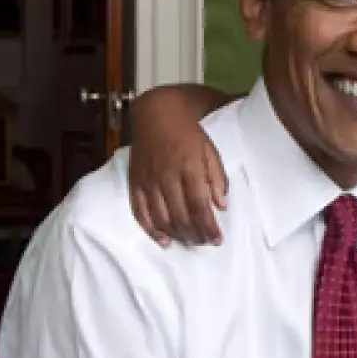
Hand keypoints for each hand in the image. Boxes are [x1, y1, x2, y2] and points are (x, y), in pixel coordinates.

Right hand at [127, 87, 227, 245]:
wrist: (157, 115)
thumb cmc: (189, 134)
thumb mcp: (210, 151)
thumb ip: (216, 178)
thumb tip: (221, 206)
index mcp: (188, 168)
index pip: (199, 206)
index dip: (208, 227)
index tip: (217, 240)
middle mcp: (166, 177)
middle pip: (180, 216)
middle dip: (195, 234)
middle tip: (204, 242)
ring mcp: (148, 181)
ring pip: (161, 217)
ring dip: (176, 235)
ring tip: (188, 242)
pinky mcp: (135, 182)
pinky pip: (140, 211)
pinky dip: (151, 229)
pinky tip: (163, 240)